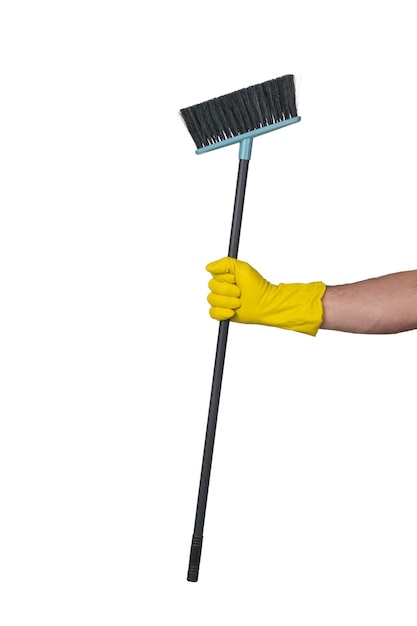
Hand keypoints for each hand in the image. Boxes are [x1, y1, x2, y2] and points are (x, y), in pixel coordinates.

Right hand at [206, 257, 325, 335]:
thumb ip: (225, 263)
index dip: (225, 278)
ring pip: (212, 300)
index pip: (214, 275)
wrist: (265, 304)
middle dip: (228, 291)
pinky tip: (232, 312)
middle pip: (212, 287)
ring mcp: (220, 300)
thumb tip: (208, 268)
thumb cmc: (256, 285)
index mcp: (224, 276)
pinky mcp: (221, 313)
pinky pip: (212, 313)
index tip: (235, 280)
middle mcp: (220, 287)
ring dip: (227, 302)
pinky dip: (222, 313)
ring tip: (239, 303)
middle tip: (240, 293)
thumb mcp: (243, 268)